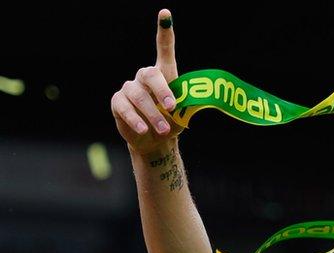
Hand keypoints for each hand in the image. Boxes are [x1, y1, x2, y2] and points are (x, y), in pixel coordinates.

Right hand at [111, 9, 181, 154]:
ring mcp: (130, 88)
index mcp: (164, 74)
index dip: (164, 32)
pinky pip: (125, 108)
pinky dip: (136, 119)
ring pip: (139, 96)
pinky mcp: (118, 102)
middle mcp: (145, 77)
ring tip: (163, 129)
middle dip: (162, 91)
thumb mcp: (184, 112)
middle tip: (172, 108)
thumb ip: (188, 101)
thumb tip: (197, 97)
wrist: (156, 140)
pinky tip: (144, 129)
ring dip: (153, 114)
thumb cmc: (173, 121)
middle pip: (150, 75)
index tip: (165, 14)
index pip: (164, 49)